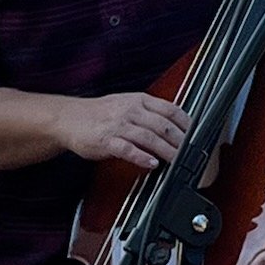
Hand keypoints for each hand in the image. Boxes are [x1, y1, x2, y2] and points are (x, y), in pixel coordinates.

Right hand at [55, 92, 191, 170]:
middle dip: (180, 140)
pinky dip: (142, 157)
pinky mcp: (106, 141)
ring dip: (166, 151)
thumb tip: (174, 126)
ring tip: (177, 160)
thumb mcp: (127, 104)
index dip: (186, 123)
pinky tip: (152, 164)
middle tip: (190, 153)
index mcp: (138, 100)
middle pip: (163, 125)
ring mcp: (118, 125)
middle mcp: (130, 110)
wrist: (69, 118)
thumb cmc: (99, 114)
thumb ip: (149, 113)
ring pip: (149, 137)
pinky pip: (128, 149)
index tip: (196, 135)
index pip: (170, 109)